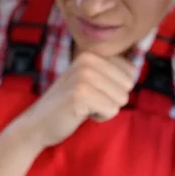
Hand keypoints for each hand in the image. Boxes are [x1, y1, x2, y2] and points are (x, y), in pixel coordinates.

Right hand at [21, 52, 135, 148]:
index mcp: (91, 53)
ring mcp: (83, 76)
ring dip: (105, 108)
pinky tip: (82, 113)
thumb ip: (110, 71)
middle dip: (112, 98)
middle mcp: (87, 59)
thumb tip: (137, 67)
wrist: (38, 122)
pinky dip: (100, 117)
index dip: (116, 87)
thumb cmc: (69, 102)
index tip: (95, 90)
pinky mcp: (81, 94)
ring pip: (121, 99)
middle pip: (127, 85)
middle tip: (88, 100)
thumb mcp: (89, 78)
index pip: (130, 71)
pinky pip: (111, 110)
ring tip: (84, 106)